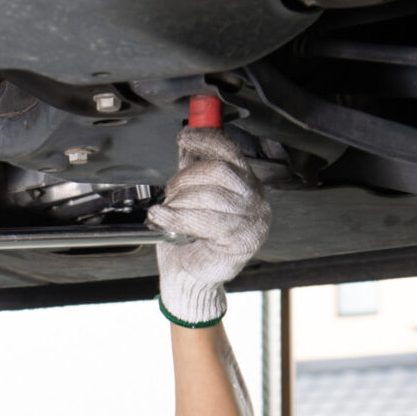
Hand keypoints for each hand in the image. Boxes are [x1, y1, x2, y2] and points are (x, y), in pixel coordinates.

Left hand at [147, 128, 270, 327]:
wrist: (189, 277)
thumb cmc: (189, 242)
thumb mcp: (189, 199)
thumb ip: (191, 173)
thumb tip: (186, 146)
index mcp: (246, 184)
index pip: (230, 150)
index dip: (206, 140)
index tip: (184, 138)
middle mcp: (255, 199)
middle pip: (218, 170)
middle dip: (184, 178)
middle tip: (168, 193)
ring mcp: (253, 220)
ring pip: (210, 194)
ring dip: (179, 200)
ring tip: (165, 210)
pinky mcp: (243, 240)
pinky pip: (205, 220)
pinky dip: (177, 217)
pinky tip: (161, 217)